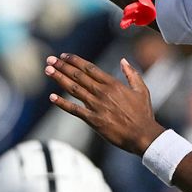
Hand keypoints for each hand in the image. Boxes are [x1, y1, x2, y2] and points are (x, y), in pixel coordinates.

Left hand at [44, 53, 164, 155]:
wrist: (142, 135)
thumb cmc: (143, 113)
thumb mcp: (141, 90)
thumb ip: (131, 74)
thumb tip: (123, 60)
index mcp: (113, 83)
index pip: (89, 68)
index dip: (75, 61)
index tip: (64, 56)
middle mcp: (102, 92)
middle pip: (78, 76)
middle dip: (62, 66)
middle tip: (50, 59)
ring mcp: (96, 106)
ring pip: (74, 89)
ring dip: (59, 79)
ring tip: (48, 70)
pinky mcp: (93, 120)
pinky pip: (74, 110)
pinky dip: (62, 104)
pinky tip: (52, 97)